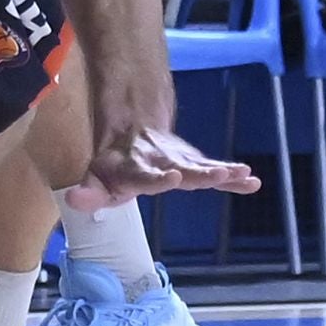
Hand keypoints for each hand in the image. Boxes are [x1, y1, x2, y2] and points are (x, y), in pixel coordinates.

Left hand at [67, 126, 260, 211]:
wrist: (132, 124)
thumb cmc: (114, 162)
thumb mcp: (96, 176)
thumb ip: (90, 192)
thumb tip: (75, 200)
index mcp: (134, 168)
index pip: (145, 176)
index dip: (158, 178)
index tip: (173, 178)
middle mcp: (159, 161)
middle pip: (181, 169)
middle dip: (199, 174)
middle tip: (219, 177)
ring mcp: (178, 160)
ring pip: (200, 166)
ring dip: (220, 172)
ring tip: (242, 174)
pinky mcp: (192, 161)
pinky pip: (212, 168)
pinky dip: (230, 175)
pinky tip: (250, 180)